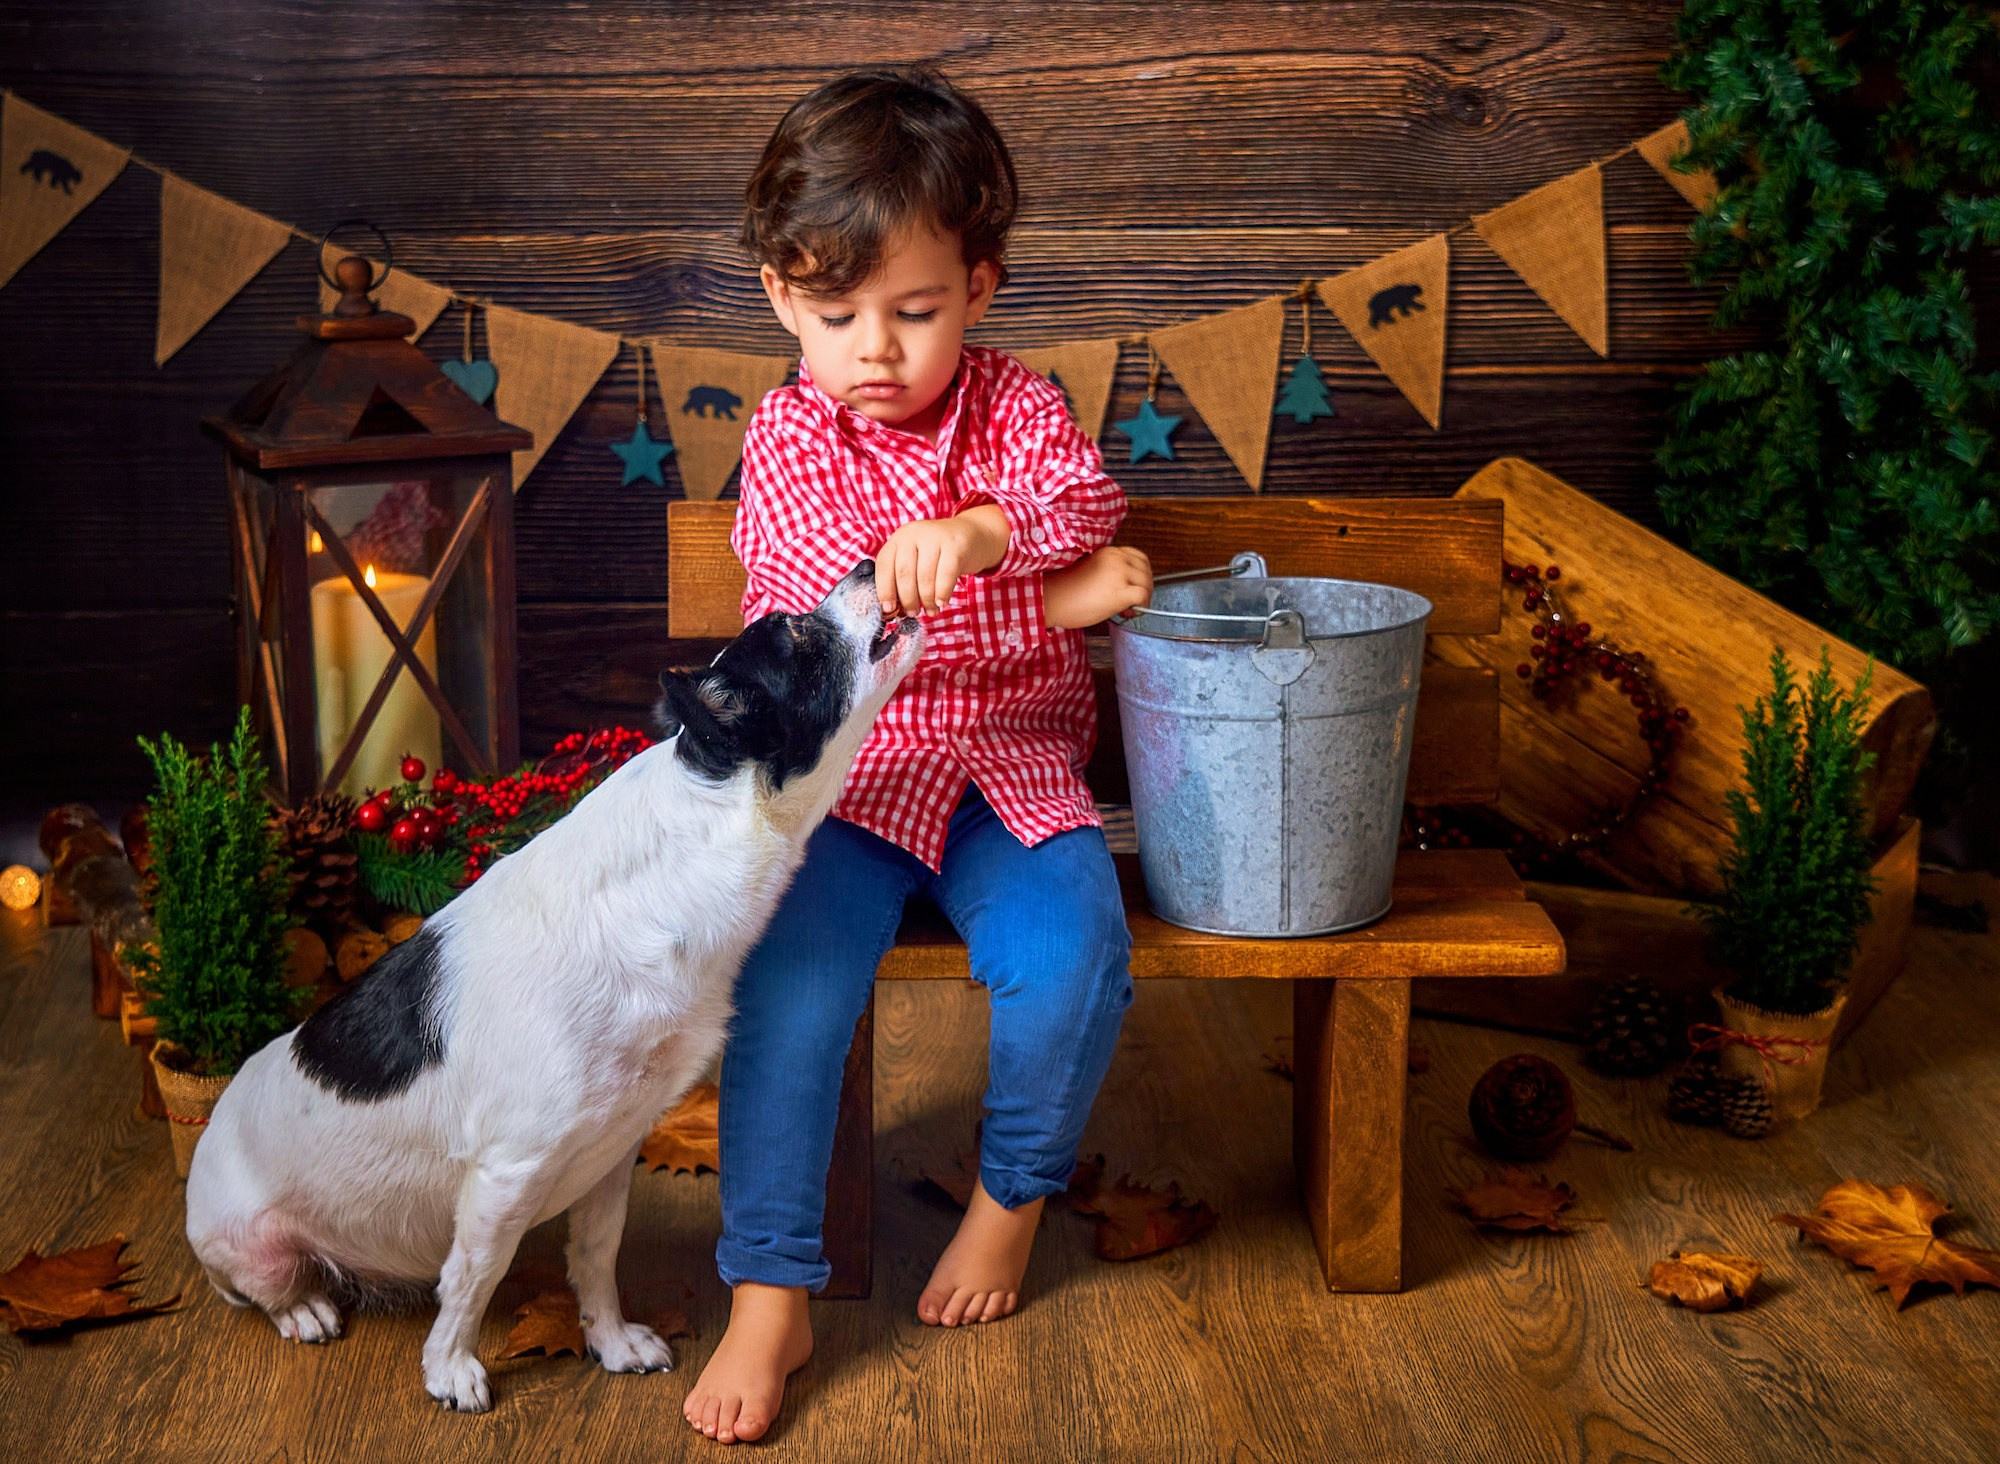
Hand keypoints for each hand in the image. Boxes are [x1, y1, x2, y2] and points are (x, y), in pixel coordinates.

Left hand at [876, 507, 1009, 615]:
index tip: (889, 609)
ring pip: (924, 576)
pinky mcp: (955, 545)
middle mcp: (914, 533)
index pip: (884, 565)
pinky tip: (942, 602)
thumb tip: (894, 608)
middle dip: (908, 599)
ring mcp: (935, 537)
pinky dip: (942, 592)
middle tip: (913, 612)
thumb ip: (904, 578)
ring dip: (926, 599)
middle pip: (904, 573)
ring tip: (930, 610)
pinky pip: (946, 575)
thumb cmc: (940, 554)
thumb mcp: (917, 558)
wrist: (973, 534)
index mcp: (899, 538)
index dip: (884, 590)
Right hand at [1043, 546, 1152, 628]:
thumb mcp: (1090, 571)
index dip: (1140, 574)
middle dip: (1144, 586)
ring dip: (1143, 598)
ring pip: (1147, 583)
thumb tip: (1126, 587)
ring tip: (1127, 609)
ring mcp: (1119, 573)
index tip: (1134, 586)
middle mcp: (1117, 558)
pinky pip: (1143, 597)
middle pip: (1146, 570)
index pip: (1138, 557)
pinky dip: (1141, 607)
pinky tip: (1127, 613)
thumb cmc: (1064, 591)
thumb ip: (1109, 573)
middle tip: (1132, 602)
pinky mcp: (1120, 591)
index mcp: (1109, 552)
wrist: (1051, 600)